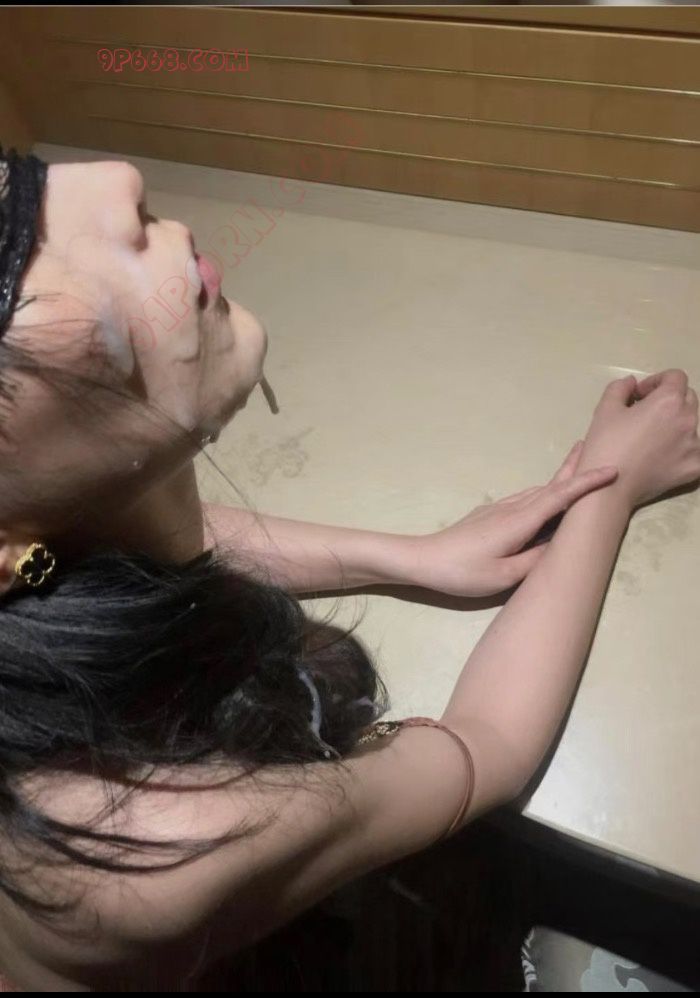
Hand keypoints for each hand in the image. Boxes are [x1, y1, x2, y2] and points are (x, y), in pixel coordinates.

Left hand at [408, 443, 617, 596]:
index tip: (611, 470)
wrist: (424, 559)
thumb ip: (536, 560)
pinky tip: (546, 500)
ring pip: (537, 492)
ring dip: (559, 480)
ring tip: (577, 470)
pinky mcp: (489, 514)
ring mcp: (498, 509)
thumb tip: (560, 546)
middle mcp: (511, 509)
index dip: (587, 483)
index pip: (560, 496)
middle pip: (550, 486)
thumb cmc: (463, 571)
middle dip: (574, 468)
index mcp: (519, 522)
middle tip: (595, 449)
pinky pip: (524, 500)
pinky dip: (543, 494)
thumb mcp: (504, 575)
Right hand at [577, 370, 699, 508]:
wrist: (609, 488)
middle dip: (668, 399)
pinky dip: (681, 446)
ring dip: (675, 422)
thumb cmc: (605, 445)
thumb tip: (632, 383)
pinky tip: (662, 454)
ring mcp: (695, 445)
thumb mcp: (605, 409)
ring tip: (652, 436)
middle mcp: (688, 419)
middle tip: (645, 413)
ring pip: (691, 423)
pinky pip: (694, 448)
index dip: (656, 381)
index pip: (675, 377)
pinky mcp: (695, 466)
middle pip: (687, 397)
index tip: (639, 395)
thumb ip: (620, 387)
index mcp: (669, 401)